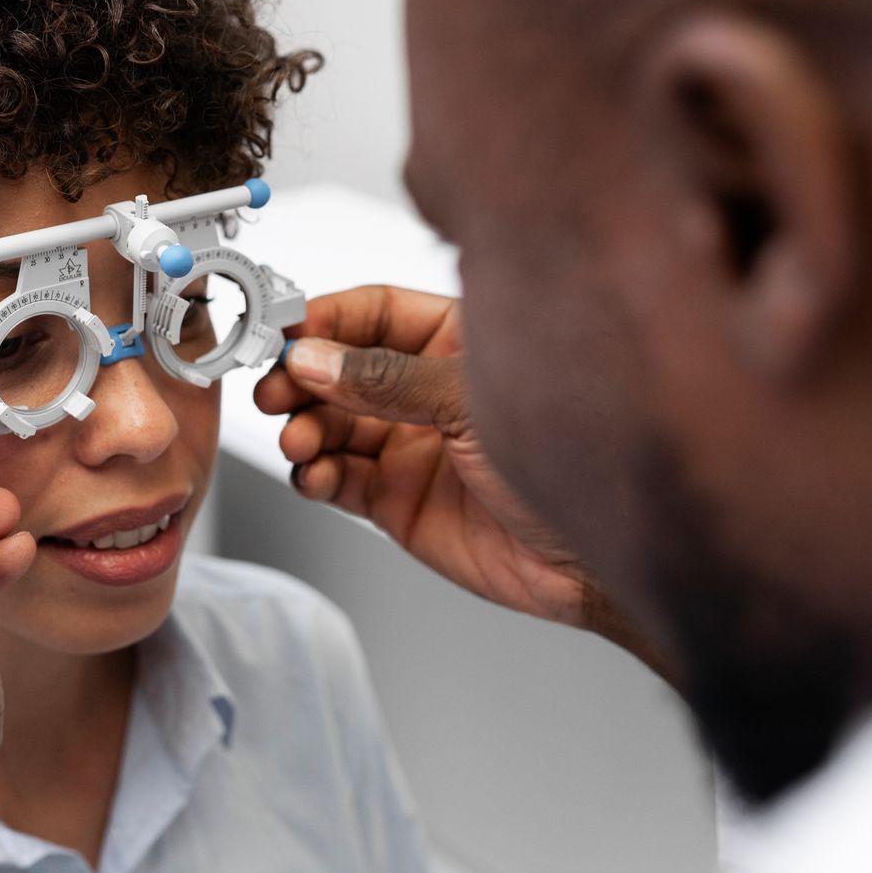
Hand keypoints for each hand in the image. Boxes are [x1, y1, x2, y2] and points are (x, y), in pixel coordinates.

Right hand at [254, 286, 665, 672]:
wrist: (596, 560)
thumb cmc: (574, 460)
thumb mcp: (472, 404)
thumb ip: (387, 381)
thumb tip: (317, 359)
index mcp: (454, 341)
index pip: (371, 312)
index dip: (323, 321)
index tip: (283, 332)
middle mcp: (425, 389)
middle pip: (338, 369)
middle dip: (301, 379)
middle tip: (276, 389)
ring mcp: (409, 444)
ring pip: (330, 425)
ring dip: (305, 428)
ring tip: (301, 439)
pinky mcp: (397, 498)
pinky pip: (339, 479)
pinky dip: (316, 475)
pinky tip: (316, 474)